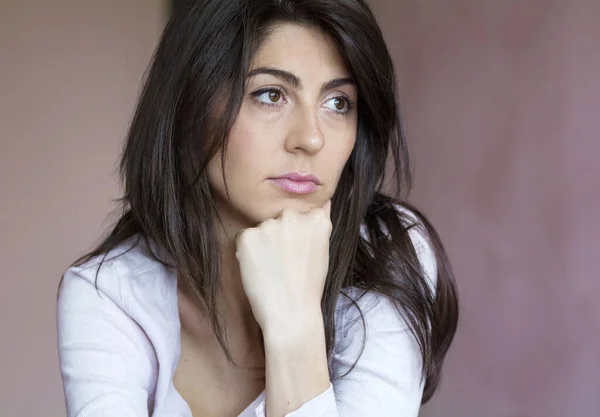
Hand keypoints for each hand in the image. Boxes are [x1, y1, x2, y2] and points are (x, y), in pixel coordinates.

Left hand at [235, 200, 331, 332]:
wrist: (291, 313)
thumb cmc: (309, 287)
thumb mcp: (323, 250)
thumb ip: (319, 223)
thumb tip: (324, 200)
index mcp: (316, 219)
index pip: (302, 214)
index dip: (297, 234)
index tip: (299, 252)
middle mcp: (292, 216)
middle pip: (280, 219)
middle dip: (279, 236)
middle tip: (284, 263)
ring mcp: (269, 225)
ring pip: (261, 229)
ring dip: (263, 244)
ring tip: (272, 269)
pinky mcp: (248, 236)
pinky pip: (244, 238)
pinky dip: (247, 252)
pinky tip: (259, 270)